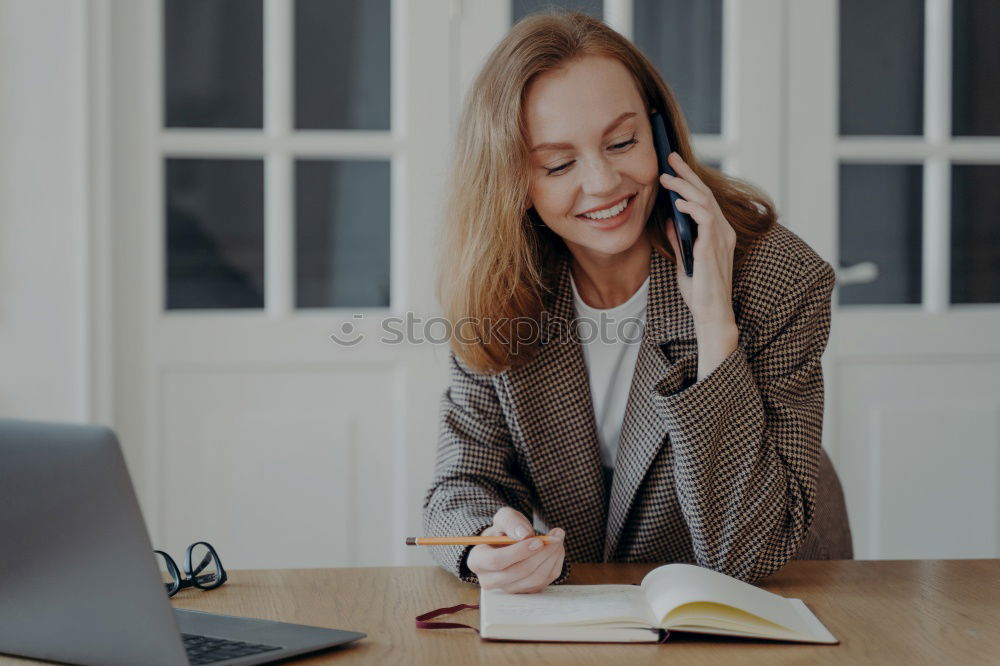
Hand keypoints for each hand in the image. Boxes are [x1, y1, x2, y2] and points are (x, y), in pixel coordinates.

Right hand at [466, 507, 565, 593]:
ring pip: (534, 580)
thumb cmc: (504, 531)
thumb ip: (511, 521)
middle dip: (541, 554)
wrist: (509, 544)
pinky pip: (544, 583)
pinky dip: (554, 565)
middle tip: (556, 538)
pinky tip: (556, 551)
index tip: (538, 541)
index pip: (497, 561)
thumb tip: (524, 535)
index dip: (519, 552)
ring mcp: (508, 590)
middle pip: (518, 573)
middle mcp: (490, 580)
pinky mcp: (524, 593)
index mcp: (478, 561)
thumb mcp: (504, 518)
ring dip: (551, 559)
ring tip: (557, 540)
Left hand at [660, 152, 738, 378]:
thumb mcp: (685, 259)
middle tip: (669, 157)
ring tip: (665, 177)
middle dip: (686, 173)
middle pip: (705, 193)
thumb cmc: (699, 290)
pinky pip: (705, 218)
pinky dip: (691, 206)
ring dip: (684, 186)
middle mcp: (723, 231)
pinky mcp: (713, 247)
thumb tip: (670, 221)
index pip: (704, 199)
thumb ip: (680, 239)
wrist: (710, 313)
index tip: (673, 166)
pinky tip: (677, 202)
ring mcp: (720, 238)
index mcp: (718, 232)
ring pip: (705, 201)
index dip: (689, 180)